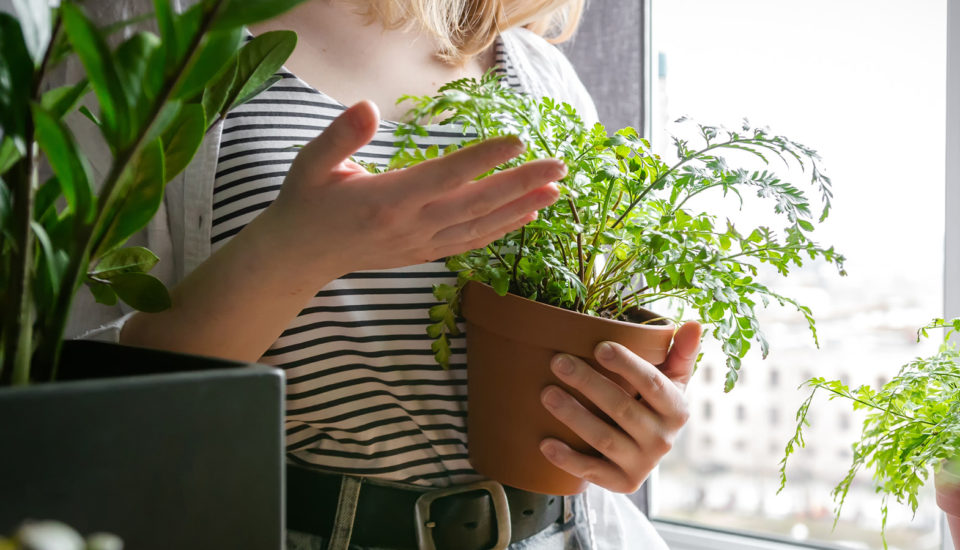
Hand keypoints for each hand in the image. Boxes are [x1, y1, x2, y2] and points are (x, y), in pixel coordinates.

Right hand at [258, 100, 564, 279]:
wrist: (300, 256)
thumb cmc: (306, 202)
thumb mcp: (312, 164)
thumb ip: (340, 136)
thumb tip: (367, 106)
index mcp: (387, 200)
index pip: (445, 176)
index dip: (483, 158)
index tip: (517, 140)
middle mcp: (411, 225)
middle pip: (475, 204)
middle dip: (520, 184)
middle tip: (558, 166)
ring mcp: (420, 243)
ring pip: (480, 227)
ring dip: (520, 208)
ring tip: (554, 190)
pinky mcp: (423, 253)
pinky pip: (470, 243)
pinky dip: (501, 230)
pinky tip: (525, 216)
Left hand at [538, 321, 701, 492]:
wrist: (644, 449)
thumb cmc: (652, 402)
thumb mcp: (671, 379)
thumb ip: (680, 352)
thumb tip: (695, 324)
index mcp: (677, 409)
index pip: (653, 384)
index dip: (628, 365)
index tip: (600, 346)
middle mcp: (663, 439)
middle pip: (622, 408)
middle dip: (588, 383)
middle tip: (558, 362)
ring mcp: (643, 464)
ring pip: (604, 438)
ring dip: (574, 416)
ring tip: (547, 393)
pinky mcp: (622, 482)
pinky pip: (593, 472)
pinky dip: (568, 460)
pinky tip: (545, 443)